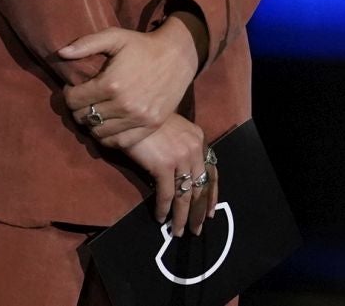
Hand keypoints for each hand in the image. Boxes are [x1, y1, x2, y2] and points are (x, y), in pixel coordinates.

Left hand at [60, 19, 201, 147]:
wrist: (178, 56)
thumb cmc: (142, 45)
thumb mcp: (115, 37)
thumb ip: (86, 43)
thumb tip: (61, 53)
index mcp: (111, 83)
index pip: (75, 100)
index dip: (69, 94)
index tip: (74, 88)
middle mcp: (124, 104)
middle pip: (84, 117)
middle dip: (78, 109)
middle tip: (83, 101)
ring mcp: (138, 118)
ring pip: (99, 132)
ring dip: (91, 123)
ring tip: (94, 112)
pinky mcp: (150, 126)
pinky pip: (119, 142)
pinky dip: (108, 137)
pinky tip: (107, 125)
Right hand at [121, 115, 217, 234]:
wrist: (133, 112)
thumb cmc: (149, 121)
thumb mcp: (174, 132)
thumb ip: (182, 149)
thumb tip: (181, 175)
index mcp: (199, 139)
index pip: (211, 172)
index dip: (211, 195)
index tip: (211, 212)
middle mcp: (194, 149)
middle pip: (201, 187)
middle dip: (198, 211)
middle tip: (196, 229)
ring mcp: (181, 157)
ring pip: (185, 195)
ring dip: (182, 217)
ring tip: (178, 231)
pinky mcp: (164, 165)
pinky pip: (167, 195)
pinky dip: (164, 209)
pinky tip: (160, 218)